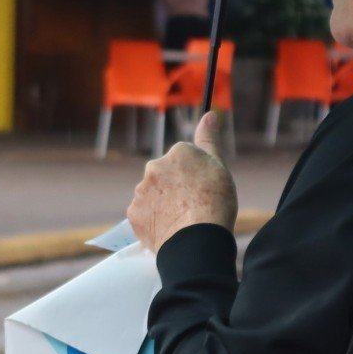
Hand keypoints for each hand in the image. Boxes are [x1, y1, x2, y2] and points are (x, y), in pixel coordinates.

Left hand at [128, 110, 237, 252]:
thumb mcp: (219, 166)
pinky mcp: (133, 214)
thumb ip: (209, 139)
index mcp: (177, 152)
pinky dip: (153, 220)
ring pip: (153, 194)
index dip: (195, 175)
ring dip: (163, 203)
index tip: (203, 188)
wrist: (196, 240)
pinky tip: (168, 229)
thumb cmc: (215, 202)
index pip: (184, 159)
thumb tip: (209, 113)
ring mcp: (141, 190)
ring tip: (182, 220)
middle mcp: (154, 166)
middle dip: (175, 187)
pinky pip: (144, 214)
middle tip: (193, 205)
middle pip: (166, 175)